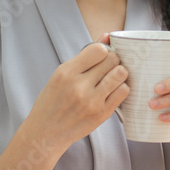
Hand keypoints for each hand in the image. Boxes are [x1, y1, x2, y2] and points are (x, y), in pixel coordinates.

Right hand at [24, 34, 129, 151]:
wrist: (45, 133)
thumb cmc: (52, 101)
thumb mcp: (61, 75)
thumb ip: (85, 55)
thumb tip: (107, 36)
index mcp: (66, 73)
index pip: (98, 50)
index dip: (103, 50)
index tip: (100, 57)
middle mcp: (79, 86)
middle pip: (112, 60)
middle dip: (113, 60)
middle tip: (107, 67)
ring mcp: (92, 101)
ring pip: (120, 74)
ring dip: (119, 73)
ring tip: (111, 77)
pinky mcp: (102, 114)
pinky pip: (123, 91)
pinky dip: (121, 87)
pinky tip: (112, 90)